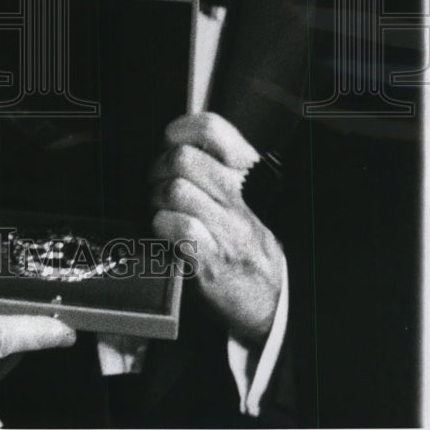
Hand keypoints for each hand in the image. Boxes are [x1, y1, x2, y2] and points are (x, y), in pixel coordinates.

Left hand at [149, 112, 283, 348]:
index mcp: (249, 174)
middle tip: (158, 184)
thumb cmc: (251, 240)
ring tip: (161, 210)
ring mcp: (228, 229)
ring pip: (174, 190)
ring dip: (156, 200)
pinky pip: (175, 226)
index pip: (212, 128)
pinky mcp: (211, 259)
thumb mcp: (248, 195)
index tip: (169, 142)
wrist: (274, 300)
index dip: (179, 129)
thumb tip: (175, 138)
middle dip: (158, 169)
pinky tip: (167, 233)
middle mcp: (241, 197)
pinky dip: (161, 226)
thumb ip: (218, 163)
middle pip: (182, 158)